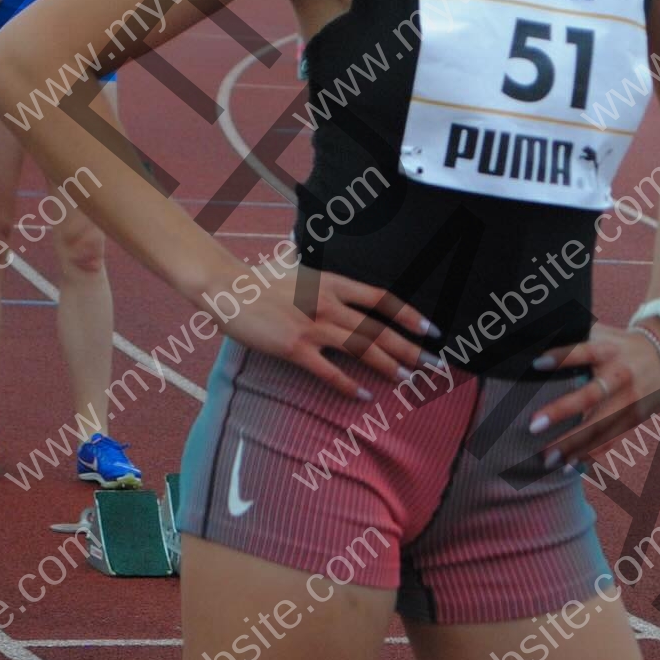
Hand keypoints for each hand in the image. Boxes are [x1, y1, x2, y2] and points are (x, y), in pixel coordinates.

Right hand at [217, 262, 438, 401]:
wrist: (226, 288)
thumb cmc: (258, 279)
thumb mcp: (296, 267)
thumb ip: (317, 273)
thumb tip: (321, 263)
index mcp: (333, 282)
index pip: (381, 298)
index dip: (409, 315)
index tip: (431, 330)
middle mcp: (329, 302)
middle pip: (378, 328)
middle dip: (410, 348)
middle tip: (433, 365)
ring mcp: (312, 325)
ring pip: (361, 347)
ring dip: (387, 365)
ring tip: (407, 380)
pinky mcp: (294, 346)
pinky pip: (328, 370)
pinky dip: (348, 384)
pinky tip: (363, 395)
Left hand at [526, 322, 659, 466]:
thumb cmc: (618, 344)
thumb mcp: (602, 333)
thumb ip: (575, 336)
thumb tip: (532, 340)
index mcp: (609, 350)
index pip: (585, 351)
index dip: (563, 357)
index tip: (536, 364)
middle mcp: (621, 375)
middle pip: (592, 395)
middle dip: (563, 411)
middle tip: (533, 426)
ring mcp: (631, 399)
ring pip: (602, 425)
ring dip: (574, 444)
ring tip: (548, 459)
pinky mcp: (635, 417)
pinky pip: (612, 439)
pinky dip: (591, 454)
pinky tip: (570, 466)